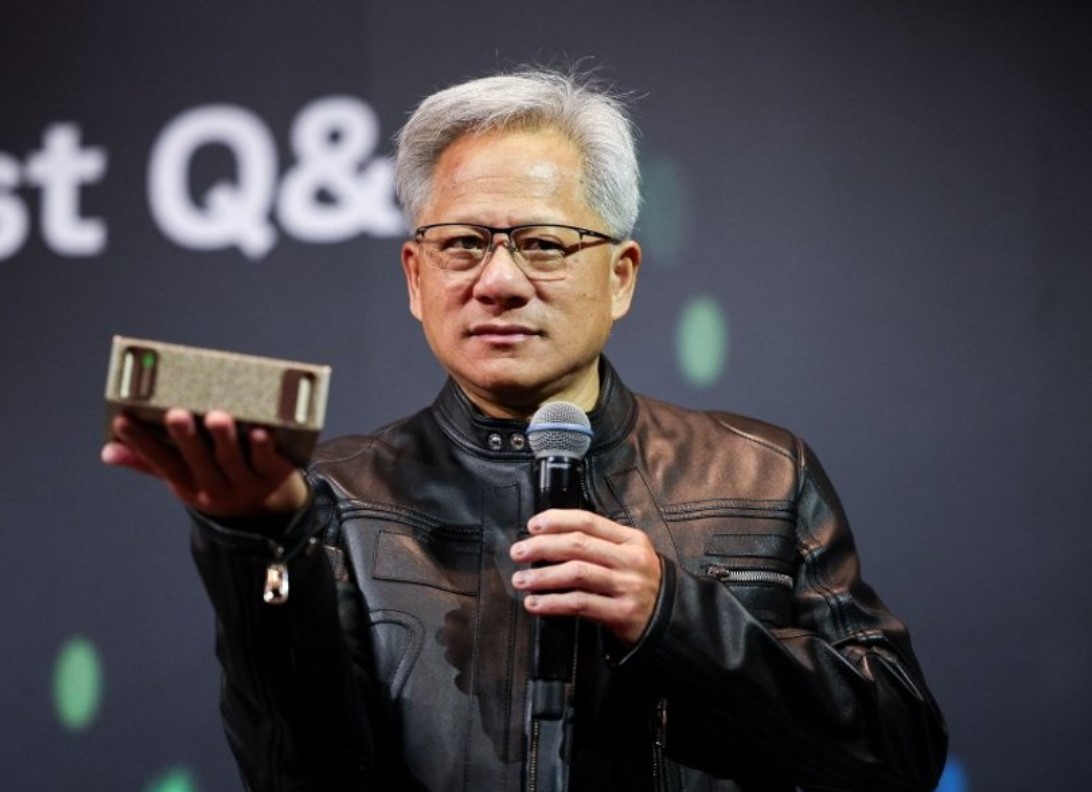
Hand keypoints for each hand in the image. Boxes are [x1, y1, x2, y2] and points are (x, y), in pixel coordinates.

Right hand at [101, 408, 307, 518]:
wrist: (266, 508)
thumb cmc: (215, 478)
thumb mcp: (183, 475)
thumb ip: (148, 461)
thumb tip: (107, 451)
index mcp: (188, 484)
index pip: (161, 463)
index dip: (141, 444)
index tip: (122, 420)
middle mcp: (214, 487)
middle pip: (199, 461)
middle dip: (186, 438)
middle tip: (176, 414)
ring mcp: (246, 482)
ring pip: (233, 461)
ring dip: (224, 440)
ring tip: (218, 417)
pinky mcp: (275, 474)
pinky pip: (269, 461)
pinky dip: (265, 447)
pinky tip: (261, 431)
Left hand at [510, 509, 661, 645]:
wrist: (673, 620)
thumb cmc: (642, 585)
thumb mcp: (631, 555)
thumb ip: (601, 544)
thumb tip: (551, 538)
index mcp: (630, 539)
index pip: (588, 521)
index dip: (557, 520)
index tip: (532, 526)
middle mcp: (629, 560)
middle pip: (578, 545)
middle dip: (542, 546)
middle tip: (518, 552)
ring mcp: (626, 586)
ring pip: (576, 573)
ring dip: (542, 576)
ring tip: (521, 580)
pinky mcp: (621, 613)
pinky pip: (579, 604)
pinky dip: (552, 603)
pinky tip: (535, 604)